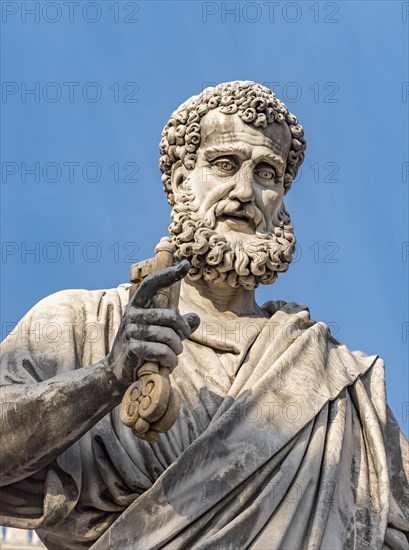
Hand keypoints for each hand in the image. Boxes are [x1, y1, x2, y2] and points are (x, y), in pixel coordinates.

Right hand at [106, 261, 199, 386]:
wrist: (118, 372)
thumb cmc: (143, 349)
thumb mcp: (161, 333)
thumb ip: (178, 326)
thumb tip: (196, 318)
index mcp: (138, 305)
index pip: (153, 283)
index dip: (169, 274)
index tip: (185, 264)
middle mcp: (132, 313)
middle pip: (171, 316)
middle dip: (183, 331)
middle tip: (183, 341)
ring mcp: (131, 330)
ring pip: (169, 336)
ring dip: (177, 350)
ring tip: (173, 356)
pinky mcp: (133, 347)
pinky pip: (163, 351)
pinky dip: (171, 360)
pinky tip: (168, 364)